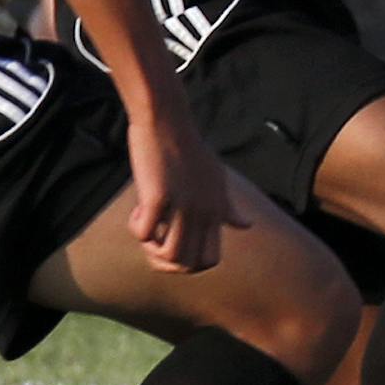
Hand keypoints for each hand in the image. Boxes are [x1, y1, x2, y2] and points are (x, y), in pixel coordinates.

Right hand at [125, 111, 247, 272]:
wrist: (168, 120)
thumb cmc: (188, 148)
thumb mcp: (217, 179)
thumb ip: (228, 207)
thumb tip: (247, 225)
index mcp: (217, 210)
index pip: (210, 260)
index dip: (187, 264)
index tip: (173, 244)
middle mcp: (204, 212)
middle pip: (188, 264)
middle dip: (165, 262)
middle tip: (154, 240)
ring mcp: (183, 205)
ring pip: (169, 255)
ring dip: (150, 249)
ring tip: (146, 225)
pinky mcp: (159, 196)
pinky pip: (144, 233)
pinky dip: (137, 229)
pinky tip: (138, 210)